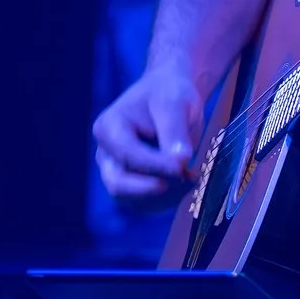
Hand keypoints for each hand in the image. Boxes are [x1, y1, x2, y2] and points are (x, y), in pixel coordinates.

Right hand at [93, 64, 206, 206]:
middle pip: (119, 184)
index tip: (183, 166)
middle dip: (154, 187)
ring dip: (165, 196)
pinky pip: (146, 204)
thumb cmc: (169, 94)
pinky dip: (168, 200)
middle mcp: (106, 154)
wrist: (171, 99)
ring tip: (193, 176)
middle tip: (187, 178)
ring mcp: (116, 173)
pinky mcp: (132, 188)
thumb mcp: (174, 103)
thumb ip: (175, 130)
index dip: (154, 165)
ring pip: (133, 200)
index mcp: (108, 127)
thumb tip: (180, 160)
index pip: (126, 155)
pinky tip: (187, 182)